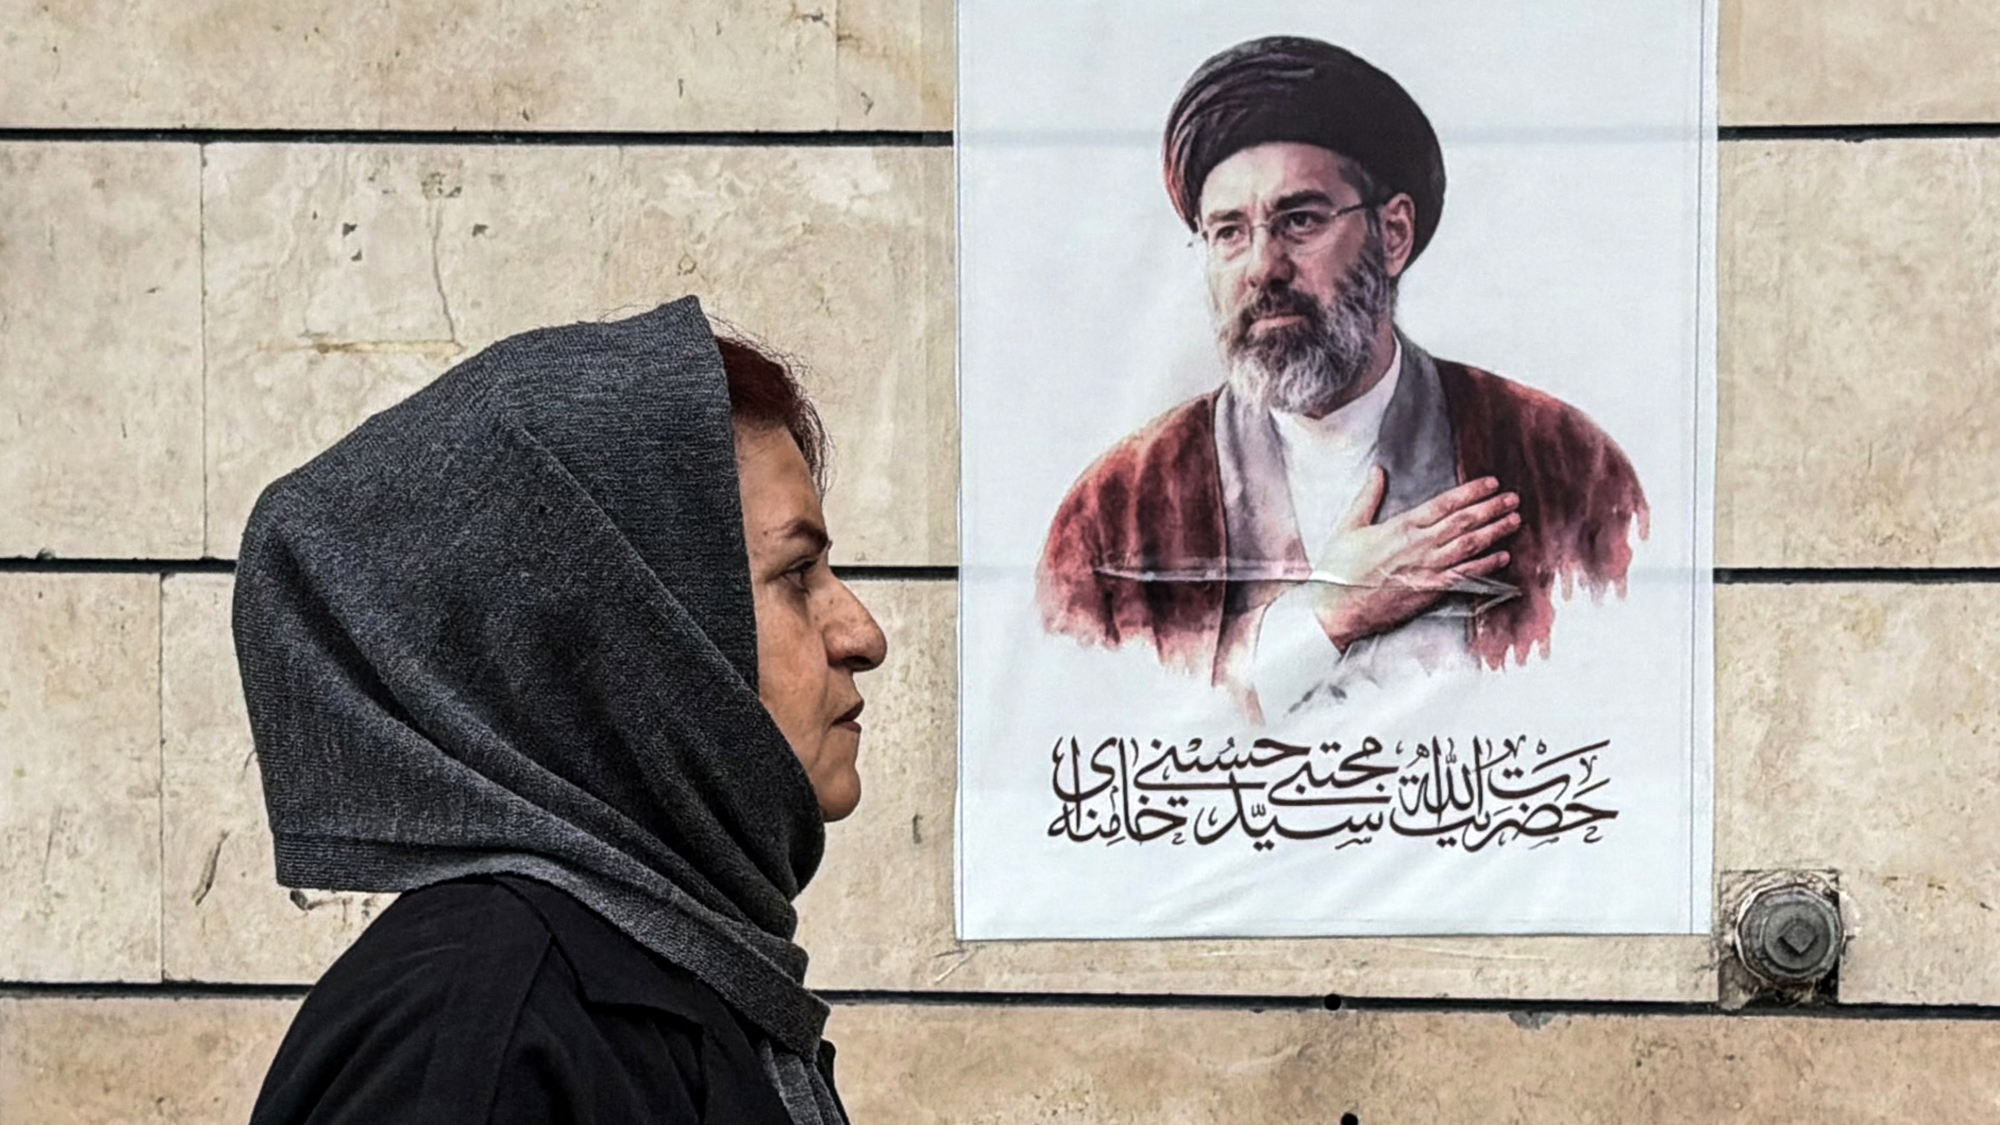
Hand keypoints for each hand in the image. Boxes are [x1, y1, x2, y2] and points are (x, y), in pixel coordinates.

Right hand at [1308, 467, 1518, 650]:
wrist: (1339, 609)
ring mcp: (1429, 569)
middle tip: (1513, 498)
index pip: (1444, 504)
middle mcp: (1420, 546)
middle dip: (1491, 508)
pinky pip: (1465, 575)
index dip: (1471, 492)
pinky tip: (1501, 556)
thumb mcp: (1348, 527)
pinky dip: (1485, 565)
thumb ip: (1367, 498)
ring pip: (1470, 546)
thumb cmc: (1339, 570)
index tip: (1491, 483)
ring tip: (1514, 520)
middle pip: (1464, 522)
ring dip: (1495, 532)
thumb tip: (1377, 472)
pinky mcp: (1431, 591)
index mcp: (1401, 527)